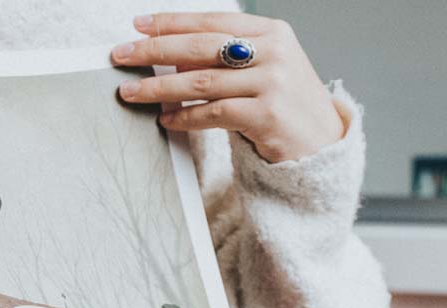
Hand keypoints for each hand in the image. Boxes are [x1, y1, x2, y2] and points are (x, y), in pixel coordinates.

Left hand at [113, 12, 345, 162]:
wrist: (324, 147)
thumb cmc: (287, 107)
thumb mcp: (267, 68)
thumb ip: (229, 57)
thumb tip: (171, 55)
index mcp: (273, 32)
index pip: (213, 20)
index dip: (173, 21)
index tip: (139, 25)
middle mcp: (274, 52)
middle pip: (201, 46)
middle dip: (155, 50)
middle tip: (122, 55)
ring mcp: (273, 82)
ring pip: (201, 81)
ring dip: (160, 87)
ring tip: (131, 92)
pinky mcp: (267, 115)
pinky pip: (213, 113)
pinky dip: (185, 117)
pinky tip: (166, 119)